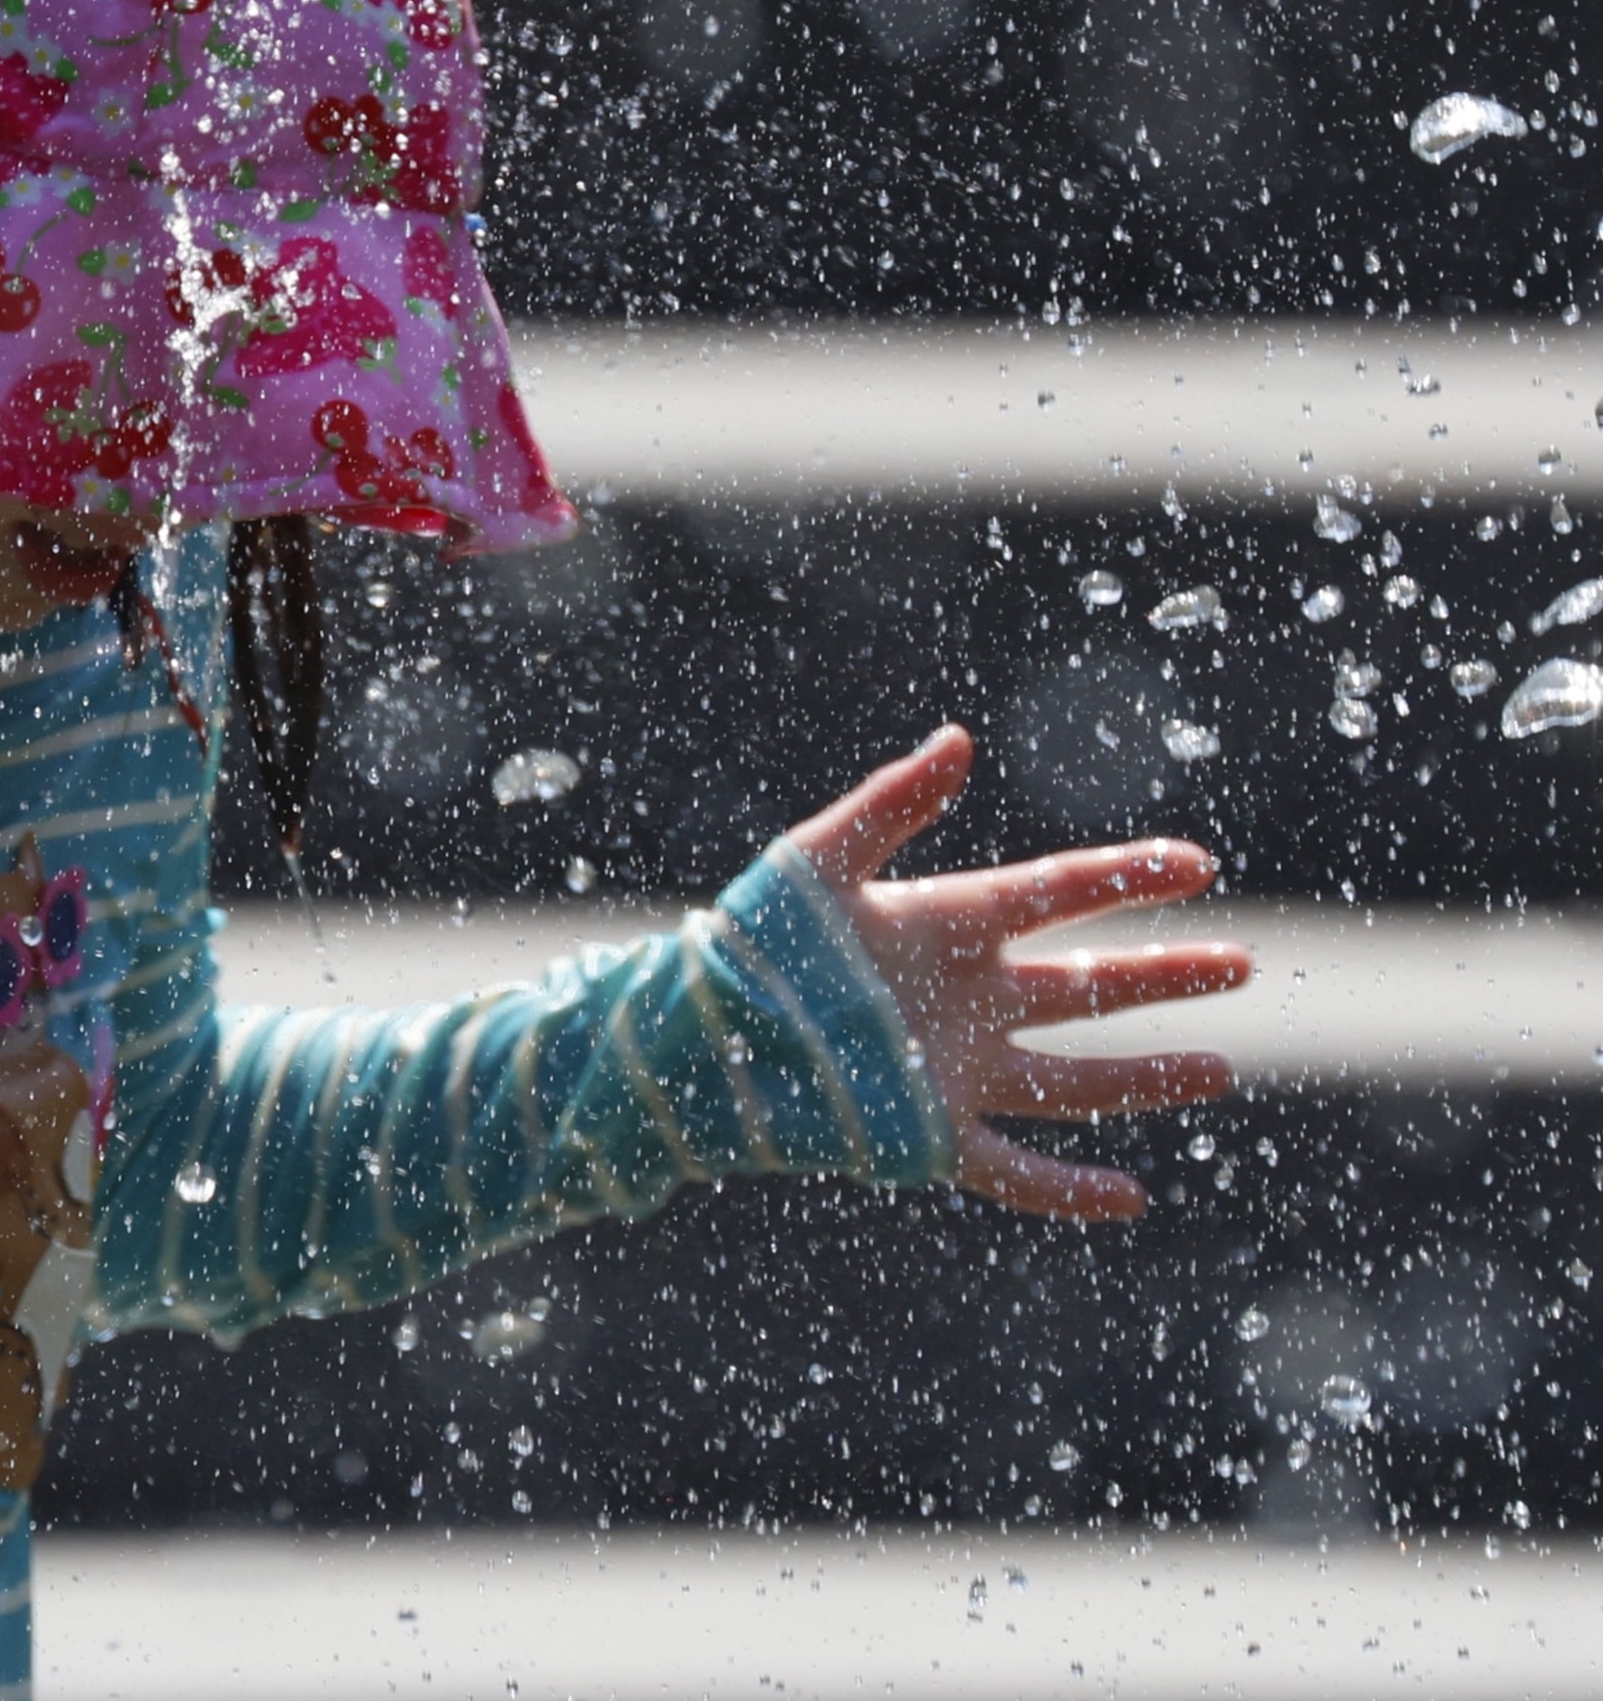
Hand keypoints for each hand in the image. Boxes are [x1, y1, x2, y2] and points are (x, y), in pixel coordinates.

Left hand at [788, 724, 1245, 1219]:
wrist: (694, 1037)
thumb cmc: (751, 943)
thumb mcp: (817, 861)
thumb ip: (892, 803)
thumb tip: (959, 739)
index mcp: (946, 923)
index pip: (1058, 893)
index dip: (1127, 877)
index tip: (1198, 864)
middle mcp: (966, 998)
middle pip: (1087, 984)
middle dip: (1165, 975)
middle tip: (1242, 963)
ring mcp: (955, 1071)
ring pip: (1073, 1079)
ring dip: (1146, 1077)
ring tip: (1219, 1071)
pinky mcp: (929, 1137)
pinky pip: (1016, 1171)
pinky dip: (1071, 1191)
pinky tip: (1130, 1197)